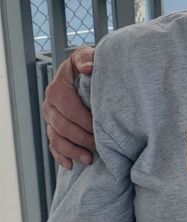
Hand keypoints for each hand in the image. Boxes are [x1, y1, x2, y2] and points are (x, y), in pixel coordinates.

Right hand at [43, 47, 95, 168]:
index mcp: (57, 89)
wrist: (82, 70)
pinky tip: (71, 165)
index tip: (101, 129)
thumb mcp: (85, 57)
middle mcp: (50, 105)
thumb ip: (86, 58)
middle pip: (63, 127)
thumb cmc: (86, 64)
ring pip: (57, 138)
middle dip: (82, 138)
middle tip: (100, 147)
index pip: (70, 109)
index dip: (85, 121)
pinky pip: (53, 145)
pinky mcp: (53, 128)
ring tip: (89, 159)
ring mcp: (50, 118)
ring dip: (72, 151)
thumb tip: (89, 67)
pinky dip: (61, 156)